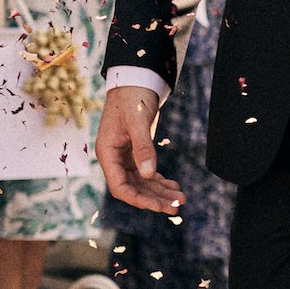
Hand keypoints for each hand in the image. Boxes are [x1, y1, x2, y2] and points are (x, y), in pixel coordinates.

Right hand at [95, 86, 184, 213]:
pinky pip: (148, 172)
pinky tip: (175, 187)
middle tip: (177, 207)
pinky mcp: (136, 151)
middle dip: (154, 199)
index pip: (120, 186)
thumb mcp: (137, 121)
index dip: (139, 199)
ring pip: (143, 182)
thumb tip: (149, 174)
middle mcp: (114, 158)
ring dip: (161, 192)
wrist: (135, 81)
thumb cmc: (132, 98)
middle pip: (134, 188)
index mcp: (107, 153)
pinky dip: (161, 181)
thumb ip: (143, 147)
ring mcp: (125, 156)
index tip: (158, 206)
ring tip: (182, 200)